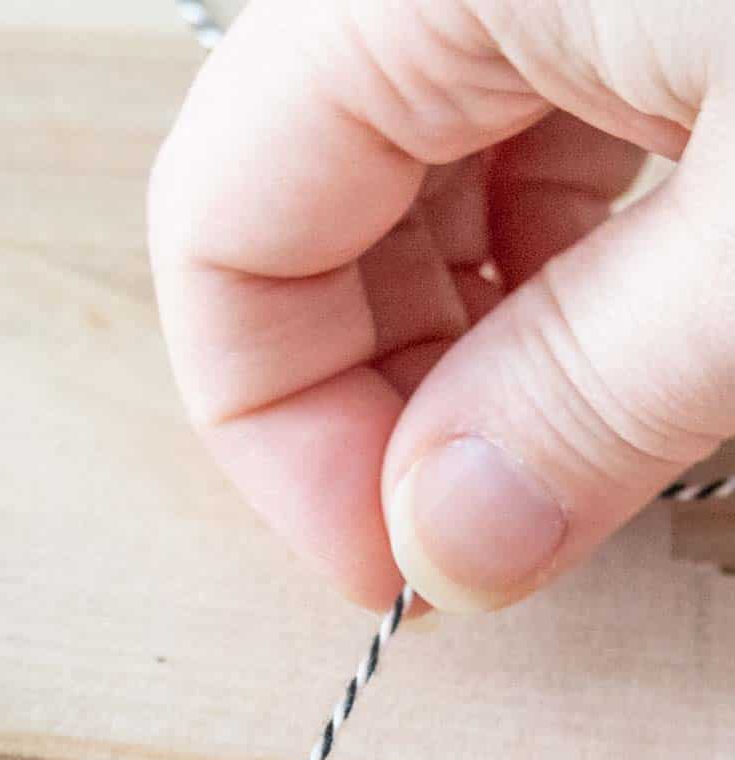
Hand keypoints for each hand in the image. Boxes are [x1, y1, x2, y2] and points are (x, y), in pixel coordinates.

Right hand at [149, 0, 734, 612]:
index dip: (275, 432)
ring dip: (462, 331)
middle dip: (370, 390)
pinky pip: (530, 113)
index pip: (223, 222)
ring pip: (413, 166)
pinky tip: (620, 323)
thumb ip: (592, 383)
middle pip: (300, 198)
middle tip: (473, 524)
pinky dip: (553, 246)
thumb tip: (451, 539)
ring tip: (554, 440)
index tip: (381, 561)